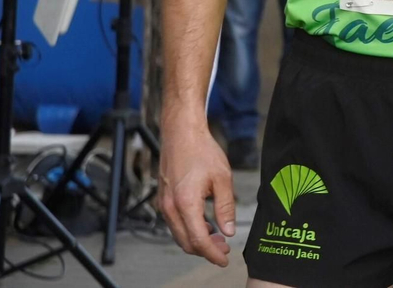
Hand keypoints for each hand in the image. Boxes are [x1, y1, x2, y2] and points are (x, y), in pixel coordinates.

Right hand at [157, 119, 236, 266]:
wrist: (181, 133)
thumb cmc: (201, 151)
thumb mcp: (222, 178)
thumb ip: (225, 207)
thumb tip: (228, 231)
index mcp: (185, 203)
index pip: (198, 240)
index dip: (213, 253)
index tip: (225, 259)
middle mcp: (170, 207)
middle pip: (186, 242)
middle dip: (206, 250)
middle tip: (225, 249)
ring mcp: (164, 204)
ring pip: (179, 234)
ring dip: (197, 240)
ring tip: (218, 237)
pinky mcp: (163, 199)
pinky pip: (175, 223)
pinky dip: (189, 229)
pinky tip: (205, 224)